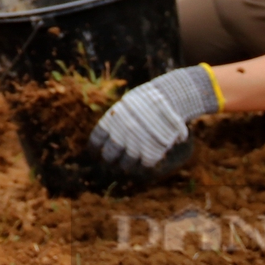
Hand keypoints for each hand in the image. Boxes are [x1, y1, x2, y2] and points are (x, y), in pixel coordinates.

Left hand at [90, 65, 217, 168]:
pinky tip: (144, 162)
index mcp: (111, 121)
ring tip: (127, 165)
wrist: (169, 97)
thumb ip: (116, 122)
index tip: (95, 154)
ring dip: (125, 166)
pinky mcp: (152, 151)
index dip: (94, 149)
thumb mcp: (125, 105)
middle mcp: (121, 134)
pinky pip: (144, 166)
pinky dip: (143, 167)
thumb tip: (107, 138)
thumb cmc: (147, 99)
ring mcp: (136, 144)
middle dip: (109, 160)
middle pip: (109, 156)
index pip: (96, 140)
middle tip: (111, 163)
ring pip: (125, 165)